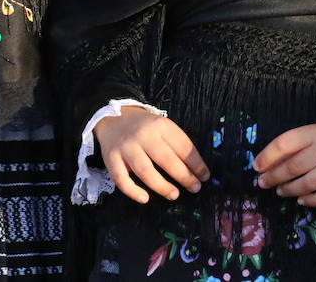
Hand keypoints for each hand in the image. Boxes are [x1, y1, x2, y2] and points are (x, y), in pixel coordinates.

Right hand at [94, 107, 209, 203]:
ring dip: (162, 186)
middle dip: (184, 177)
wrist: (112, 117)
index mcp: (160, 125)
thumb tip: (196, 170)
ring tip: (175, 195)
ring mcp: (126, 147)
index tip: (204, 176)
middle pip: (166, 159)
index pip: (182, 146)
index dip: (196, 163)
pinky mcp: (111, 158)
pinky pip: (121, 178)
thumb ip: (176, 143)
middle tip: (195, 188)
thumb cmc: (144, 127)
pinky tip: (144, 199)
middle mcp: (143, 135)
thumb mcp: (162, 126)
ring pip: (145, 171)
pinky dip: (132, 191)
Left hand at [254, 123, 315, 207]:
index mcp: (312, 133)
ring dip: (290, 190)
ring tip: (280, 191)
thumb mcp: (308, 135)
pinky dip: (311, 200)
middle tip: (263, 183)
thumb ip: (289, 148)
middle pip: (295, 166)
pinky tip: (301, 200)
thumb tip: (264, 166)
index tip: (257, 167)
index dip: (268, 156)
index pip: (285, 144)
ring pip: (309, 183)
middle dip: (275, 177)